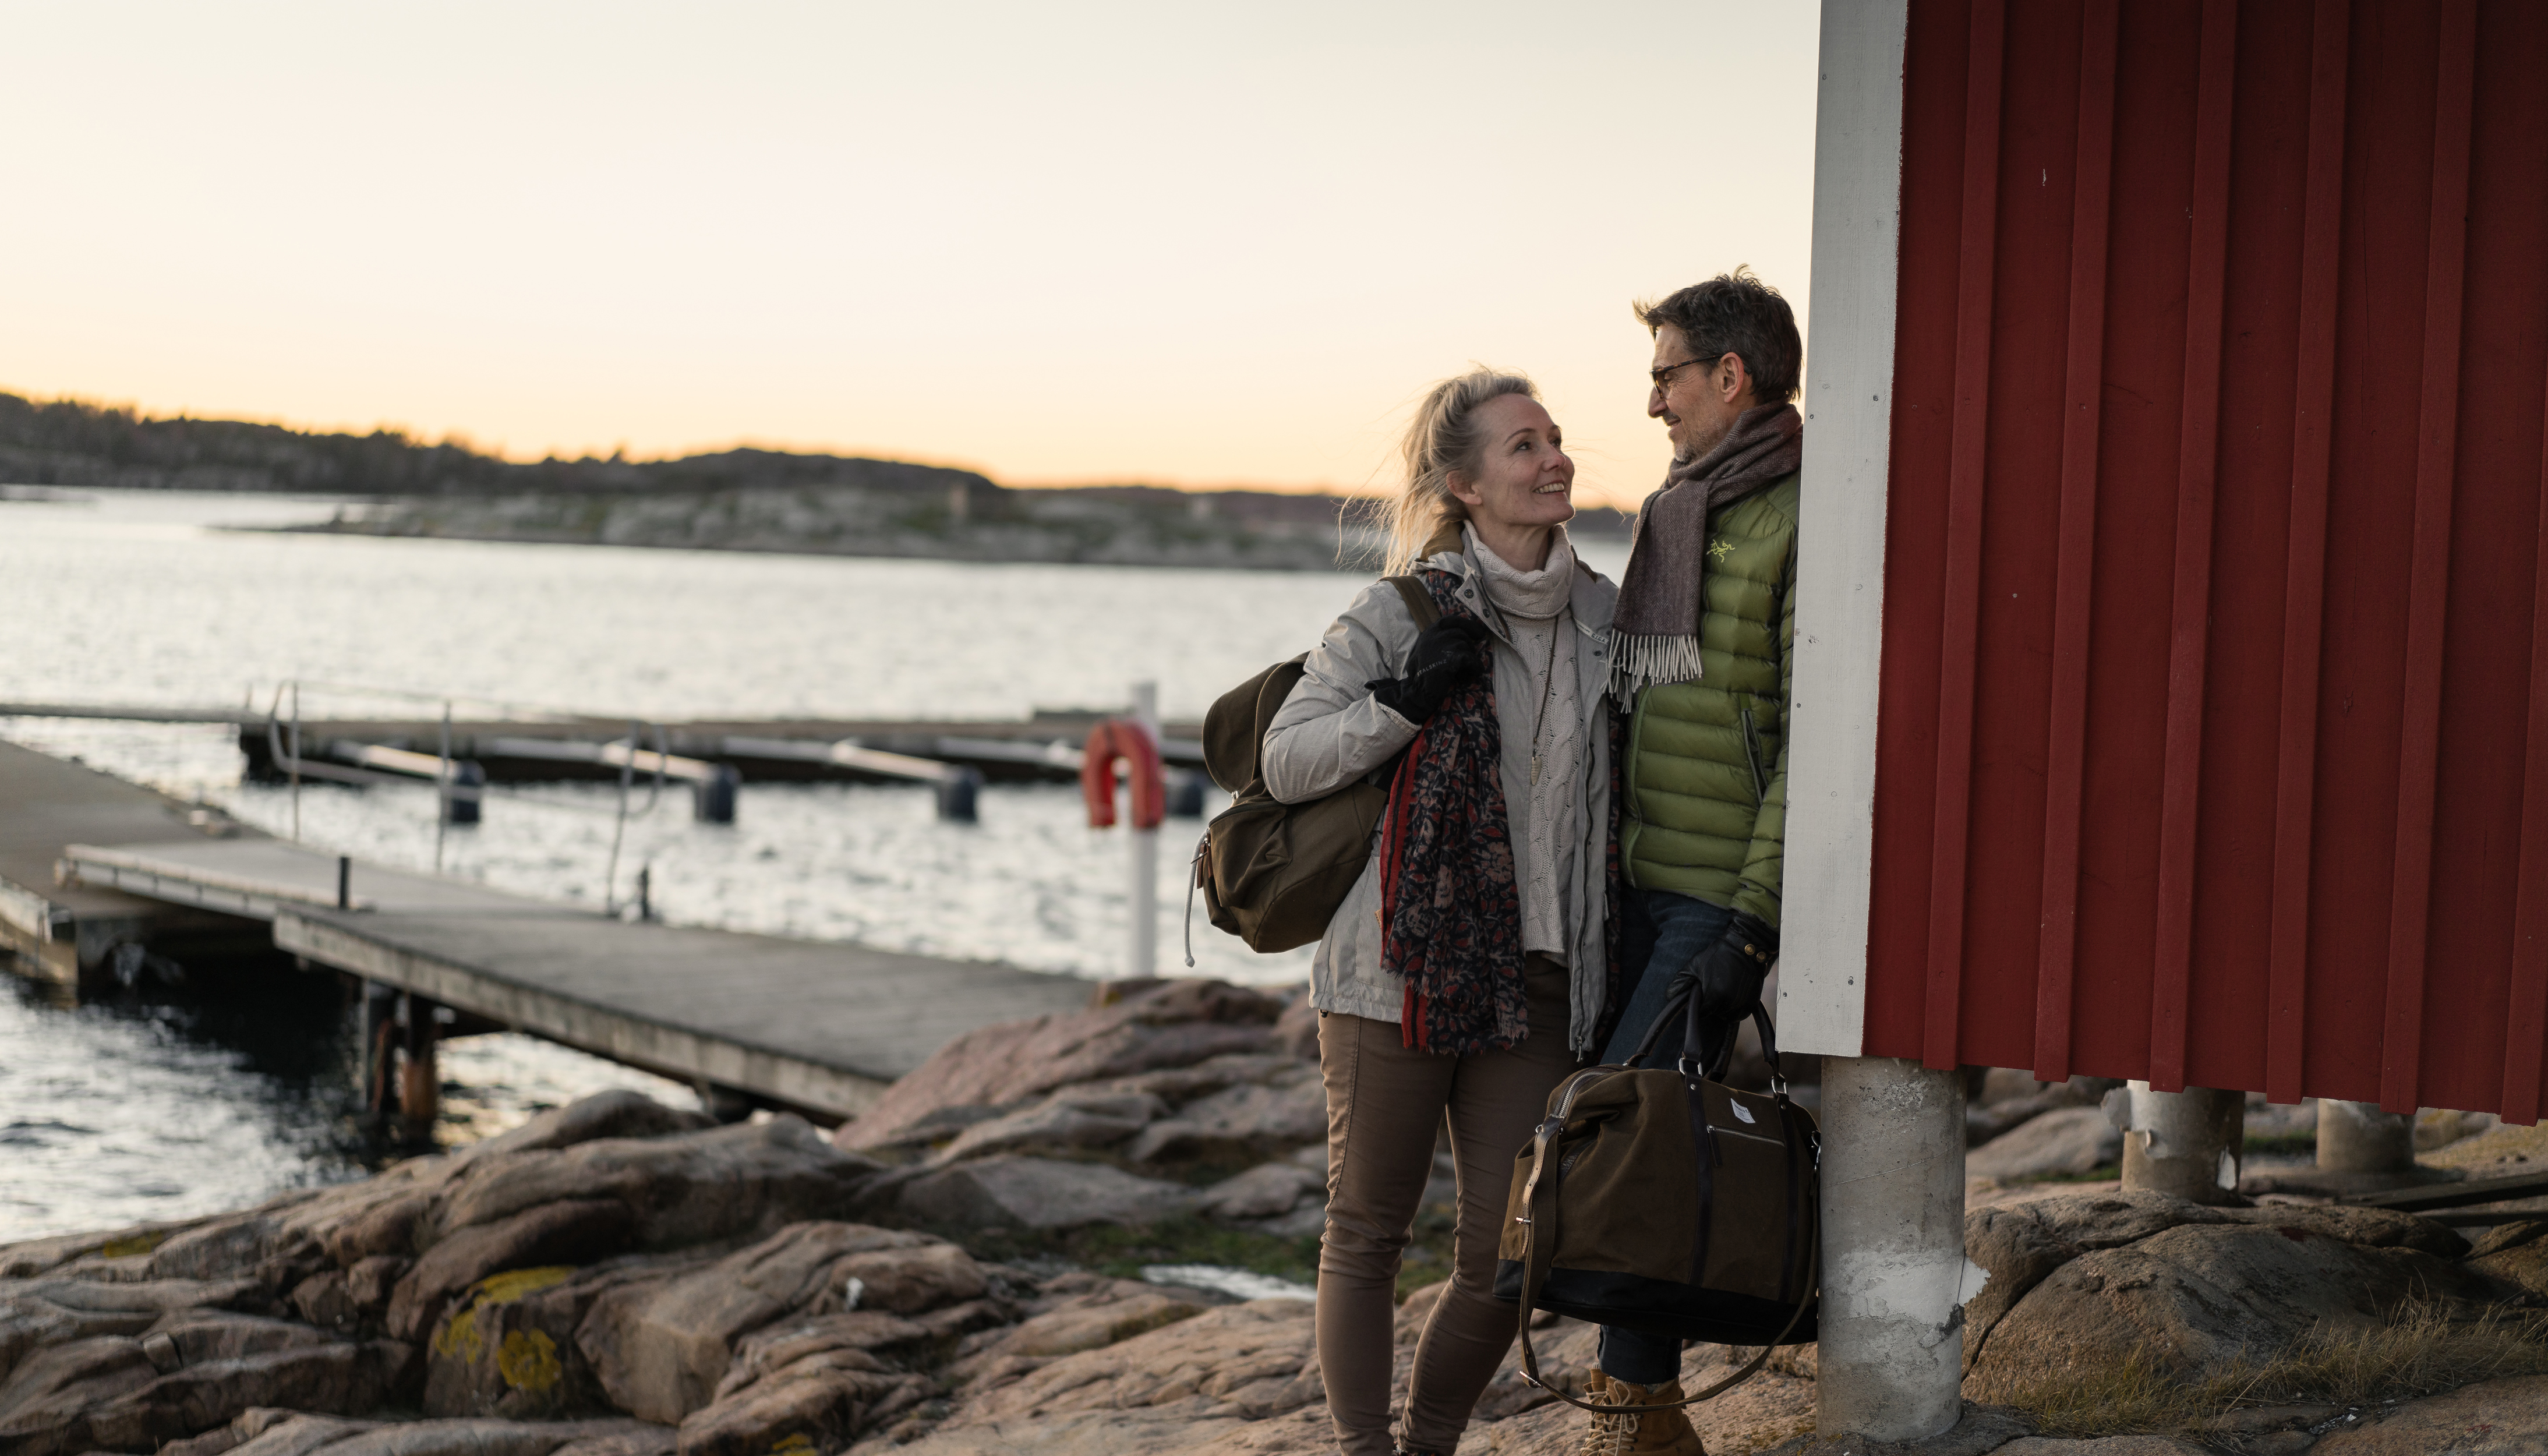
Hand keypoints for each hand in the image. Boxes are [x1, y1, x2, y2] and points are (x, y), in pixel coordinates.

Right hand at [1367, 616, 1490, 724]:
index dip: (1466, 624)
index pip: (1450, 620)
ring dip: (1470, 657)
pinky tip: (1475, 672)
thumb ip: (1437, 641)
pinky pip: (1471, 659)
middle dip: (1469, 644)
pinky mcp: (1451, 658)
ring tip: (1467, 669)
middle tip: (1472, 654)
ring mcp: (1442, 645)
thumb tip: (1460, 636)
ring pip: (1466, 645)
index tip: (1477, 631)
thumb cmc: (1421, 675)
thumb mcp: (1424, 652)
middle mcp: (1434, 636)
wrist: (1419, 692)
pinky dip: (1475, 666)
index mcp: (1428, 633)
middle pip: (1460, 632)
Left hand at [1667, 912, 1777, 1021]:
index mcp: (1715, 996)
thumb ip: (1681, 981)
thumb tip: (1669, 996)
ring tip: (1722, 990)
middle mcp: (1730, 1003)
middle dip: (1711, 1004)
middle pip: (1715, 1014)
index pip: (1702, 1013)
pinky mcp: (1753, 1003)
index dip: (1698, 1005)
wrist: (1746, 947)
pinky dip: (1734, 1009)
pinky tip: (1731, 995)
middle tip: (1712, 988)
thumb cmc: (1718, 954)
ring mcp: (1743, 1004)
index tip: (1699, 995)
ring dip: (1723, 1008)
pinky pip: (1740, 1014)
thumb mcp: (1695, 965)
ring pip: (1727, 1016)